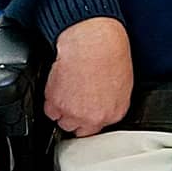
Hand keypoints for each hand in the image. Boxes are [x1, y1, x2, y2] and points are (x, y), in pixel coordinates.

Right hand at [43, 17, 133, 136]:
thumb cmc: (110, 53)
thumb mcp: (122, 81)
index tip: (86, 109)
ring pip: (62, 121)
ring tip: (68, 89)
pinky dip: (51, 99)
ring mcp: (75, 113)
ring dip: (62, 109)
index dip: (90, 116)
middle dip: (75, 115)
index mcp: (115, 112)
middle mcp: (95, 117)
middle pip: (79, 128)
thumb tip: (103, 103)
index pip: (98, 127)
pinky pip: (49, 111)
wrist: (92, 42)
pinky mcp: (57, 105)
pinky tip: (60, 84)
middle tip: (75, 98)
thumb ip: (112, 100)